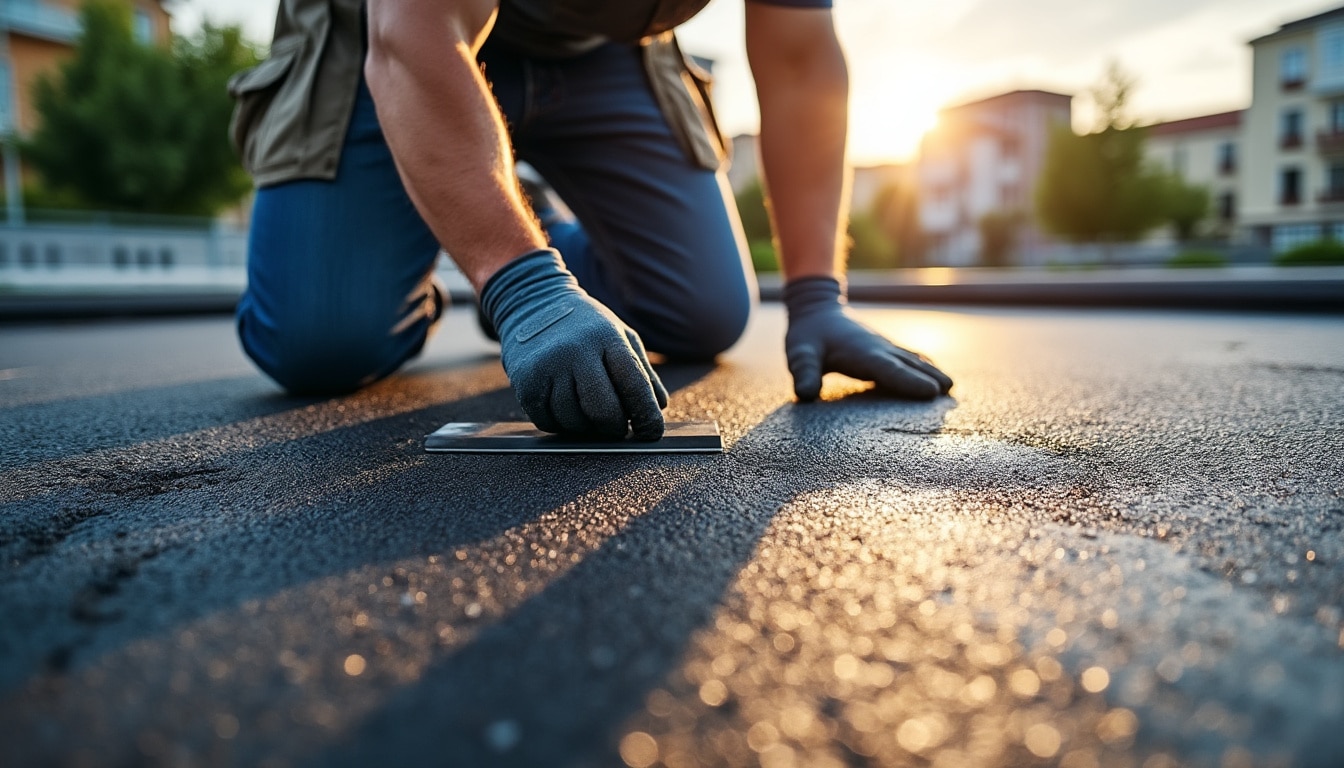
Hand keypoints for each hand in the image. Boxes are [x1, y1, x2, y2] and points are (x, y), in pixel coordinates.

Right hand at [480, 249, 667, 438]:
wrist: (534, 304)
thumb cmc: (585, 326)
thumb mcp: (620, 336)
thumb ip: (643, 371)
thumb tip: (659, 406)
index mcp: (607, 338)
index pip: (634, 385)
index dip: (646, 416)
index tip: (650, 433)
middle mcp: (576, 351)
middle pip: (603, 411)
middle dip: (615, 428)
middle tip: (616, 427)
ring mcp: (547, 367)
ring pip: (575, 422)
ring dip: (586, 427)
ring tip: (586, 409)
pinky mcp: (525, 384)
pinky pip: (548, 423)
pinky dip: (560, 425)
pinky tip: (565, 408)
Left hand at [784, 276, 952, 400]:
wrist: (817, 308)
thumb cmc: (807, 335)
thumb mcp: (800, 353)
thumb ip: (804, 372)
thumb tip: (806, 394)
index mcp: (863, 353)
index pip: (889, 370)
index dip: (910, 381)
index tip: (931, 392)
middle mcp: (879, 349)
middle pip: (909, 365)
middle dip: (930, 379)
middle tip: (951, 394)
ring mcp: (885, 347)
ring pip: (913, 360)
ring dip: (932, 372)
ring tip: (951, 388)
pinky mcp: (885, 349)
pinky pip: (910, 358)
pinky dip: (926, 366)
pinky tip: (938, 375)